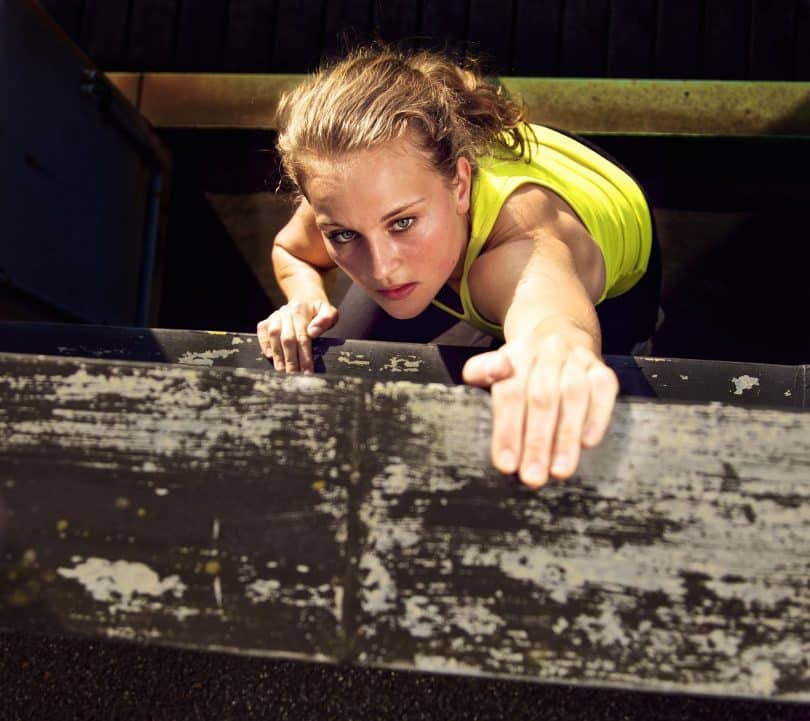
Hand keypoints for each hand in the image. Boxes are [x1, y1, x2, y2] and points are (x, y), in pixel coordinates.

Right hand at [256, 299, 337, 372]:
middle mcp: (286, 312)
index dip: (305, 356)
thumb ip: (326, 319)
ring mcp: (275, 316)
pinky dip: (264, 343)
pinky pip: (262, 331)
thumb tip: (312, 332)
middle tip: (294, 376)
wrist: (306, 298)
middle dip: (291, 360)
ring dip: (277, 355)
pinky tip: (269, 356)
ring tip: (282, 370)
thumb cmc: (318, 310)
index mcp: (301, 310)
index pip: (303, 337)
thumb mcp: (329, 311)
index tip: (307, 372)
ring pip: (274, 336)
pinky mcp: (267, 320)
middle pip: (287, 339)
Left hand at [462, 332, 618, 487]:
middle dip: (536, 442)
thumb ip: (481, 372)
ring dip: (566, 437)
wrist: (560, 332)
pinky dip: (597, 417)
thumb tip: (485, 374)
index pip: (510, 391)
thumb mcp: (495, 366)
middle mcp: (548, 352)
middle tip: (533, 477)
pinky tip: (588, 443)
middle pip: (542, 397)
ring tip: (560, 471)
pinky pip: (603, 390)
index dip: (507, 430)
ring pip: (574, 395)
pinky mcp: (602, 368)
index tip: (505, 464)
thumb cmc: (522, 366)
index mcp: (517, 353)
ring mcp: (577, 358)